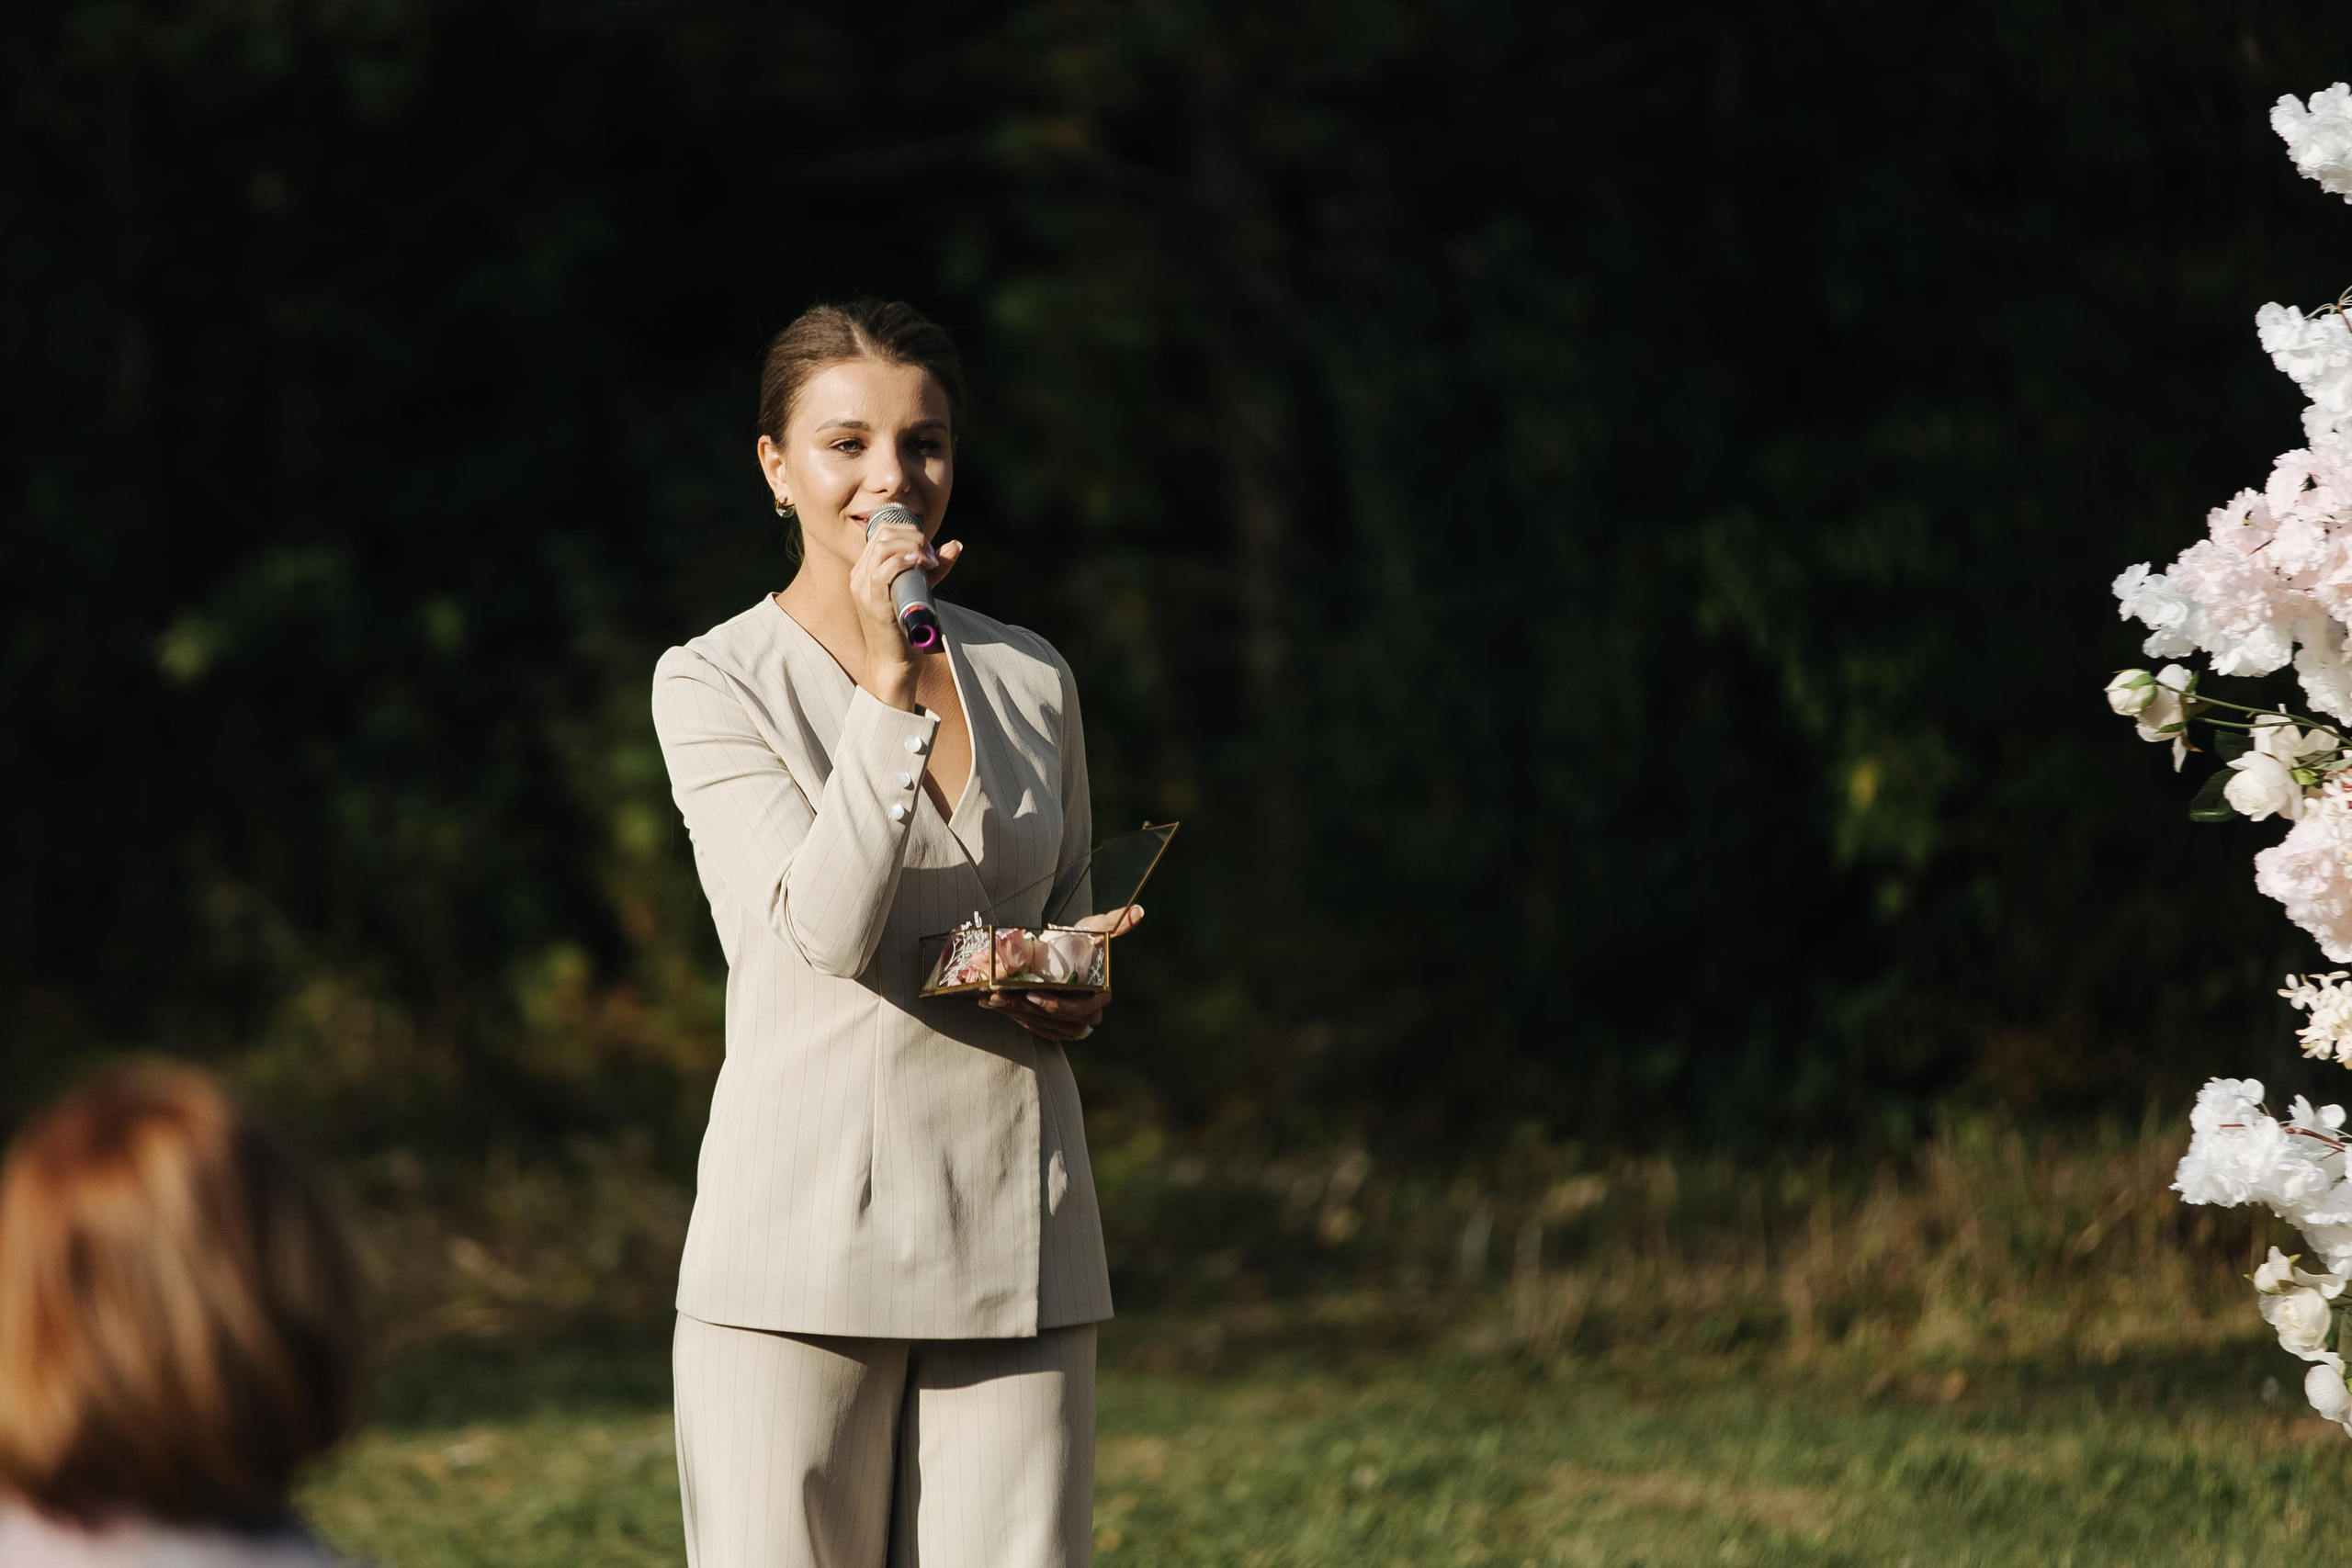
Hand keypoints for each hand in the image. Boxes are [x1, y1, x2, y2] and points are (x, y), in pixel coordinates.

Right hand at [851, 516, 962, 709]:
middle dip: (913, 537)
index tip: (929, 548)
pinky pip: (882, 571)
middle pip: (883, 534)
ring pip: (883, 548)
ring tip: (931, 562)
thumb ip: (935, 567)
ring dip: (912, 547)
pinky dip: (903, 561)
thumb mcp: (920, 588)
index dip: (909, 531)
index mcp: (864, 570)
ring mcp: (863, 588)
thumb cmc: (905, 627)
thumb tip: (955, 544)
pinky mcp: (873, 602)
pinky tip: (920, 563)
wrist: (893, 662)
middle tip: (933, 556)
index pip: (881, 532)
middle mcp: (859, 576)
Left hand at [978, 907, 1141, 1040]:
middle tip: (1000, 995)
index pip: (1078, 1009)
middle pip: (1056, 1021)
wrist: (1059, 953)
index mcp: (1101, 995)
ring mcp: (1072, 1024)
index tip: (1030, 993)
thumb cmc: (1077, 940)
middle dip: (1026, 1009)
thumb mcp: (1092, 928)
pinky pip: (1035, 1029)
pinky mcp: (1055, 1028)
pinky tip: (993, 1005)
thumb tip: (1139, 911)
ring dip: (1015, 1014)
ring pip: (1043, 1026)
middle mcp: (1089, 1015)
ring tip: (991, 999)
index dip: (1054, 1005)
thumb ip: (1113, 922)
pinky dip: (1014, 1018)